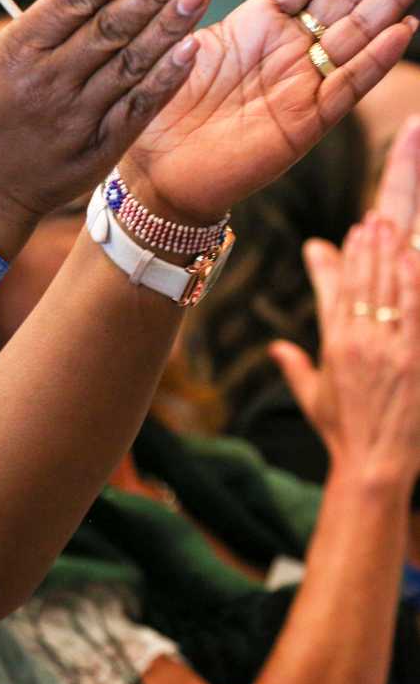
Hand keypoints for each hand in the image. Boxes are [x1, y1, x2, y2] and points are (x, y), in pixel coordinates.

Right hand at [0, 0, 212, 249]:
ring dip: (169, 26)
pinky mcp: (95, 149)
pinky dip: (165, 78)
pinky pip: (137, 107)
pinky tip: (192, 50)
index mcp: (16, 51)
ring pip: (130, 62)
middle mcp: (47, 80)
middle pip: (109, 25)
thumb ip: (33, 26)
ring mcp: (74, 116)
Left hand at [123, 0, 419, 224]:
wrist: (154, 169)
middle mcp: (288, 48)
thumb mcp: (173, 39)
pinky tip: (403, 29)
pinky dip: (374, 59)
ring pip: (358, 34)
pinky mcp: (306, 121)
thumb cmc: (160, 104)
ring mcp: (302, 83)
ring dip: (391, 0)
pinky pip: (347, 86)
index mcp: (259, 23)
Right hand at [271, 212, 419, 488]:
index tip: (347, 236)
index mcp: (335, 347)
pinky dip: (416, 285)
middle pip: (366, 285)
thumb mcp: (312, 397)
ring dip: (392, 258)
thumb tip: (277, 348)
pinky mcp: (417, 360)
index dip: (344, 261)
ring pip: (392, 292)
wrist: (376, 463)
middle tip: (373, 220)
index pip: (337, 292)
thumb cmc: (343, 432)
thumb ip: (294, 366)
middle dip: (370, 249)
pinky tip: (414, 263)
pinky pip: (417, 313)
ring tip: (392, 230)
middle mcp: (362, 343)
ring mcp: (393, 351)